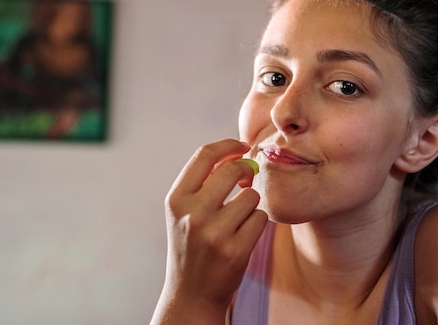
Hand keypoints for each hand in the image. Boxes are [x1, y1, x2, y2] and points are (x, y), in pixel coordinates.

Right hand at [152, 139, 267, 323]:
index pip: (205, 155)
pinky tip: (243, 236)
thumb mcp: (183, 211)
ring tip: (237, 220)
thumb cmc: (192, 244)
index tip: (242, 146)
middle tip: (247, 180)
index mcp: (176, 199)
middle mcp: (192, 214)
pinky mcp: (235, 250)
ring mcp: (214, 233)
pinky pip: (260, 218)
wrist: (191, 293)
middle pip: (233, 169)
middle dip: (246, 170)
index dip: (228, 145)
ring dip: (251, 204)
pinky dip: (256, 224)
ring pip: (251, 196)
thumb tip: (235, 152)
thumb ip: (202, 181)